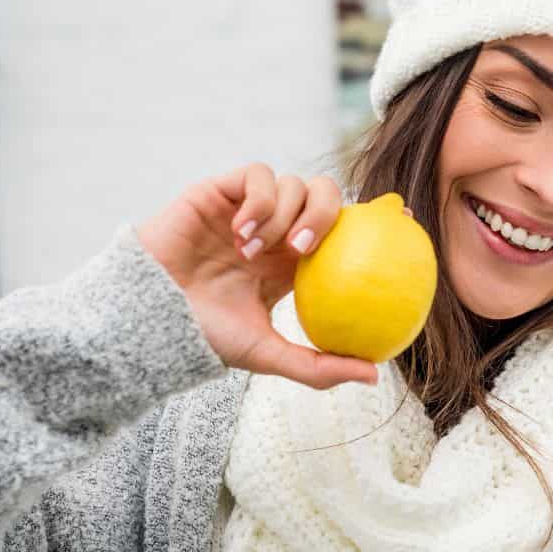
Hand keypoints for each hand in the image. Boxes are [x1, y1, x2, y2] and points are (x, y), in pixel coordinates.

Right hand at [136, 162, 379, 389]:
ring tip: (254, 252)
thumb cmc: (203, 336)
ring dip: (282, 215)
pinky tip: (241, 232)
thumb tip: (374, 376)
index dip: (377, 215)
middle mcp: (277, 229)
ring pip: (294, 182)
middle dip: (327, 212)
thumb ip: (317, 365)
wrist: (148, 316)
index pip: (344, 228)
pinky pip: (258, 174)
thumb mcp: (267, 355)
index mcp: (294, 262)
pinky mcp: (221, 190)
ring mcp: (249, 207)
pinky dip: (259, 201)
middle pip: (326, 194)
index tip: (404, 217)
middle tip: (306, 248)